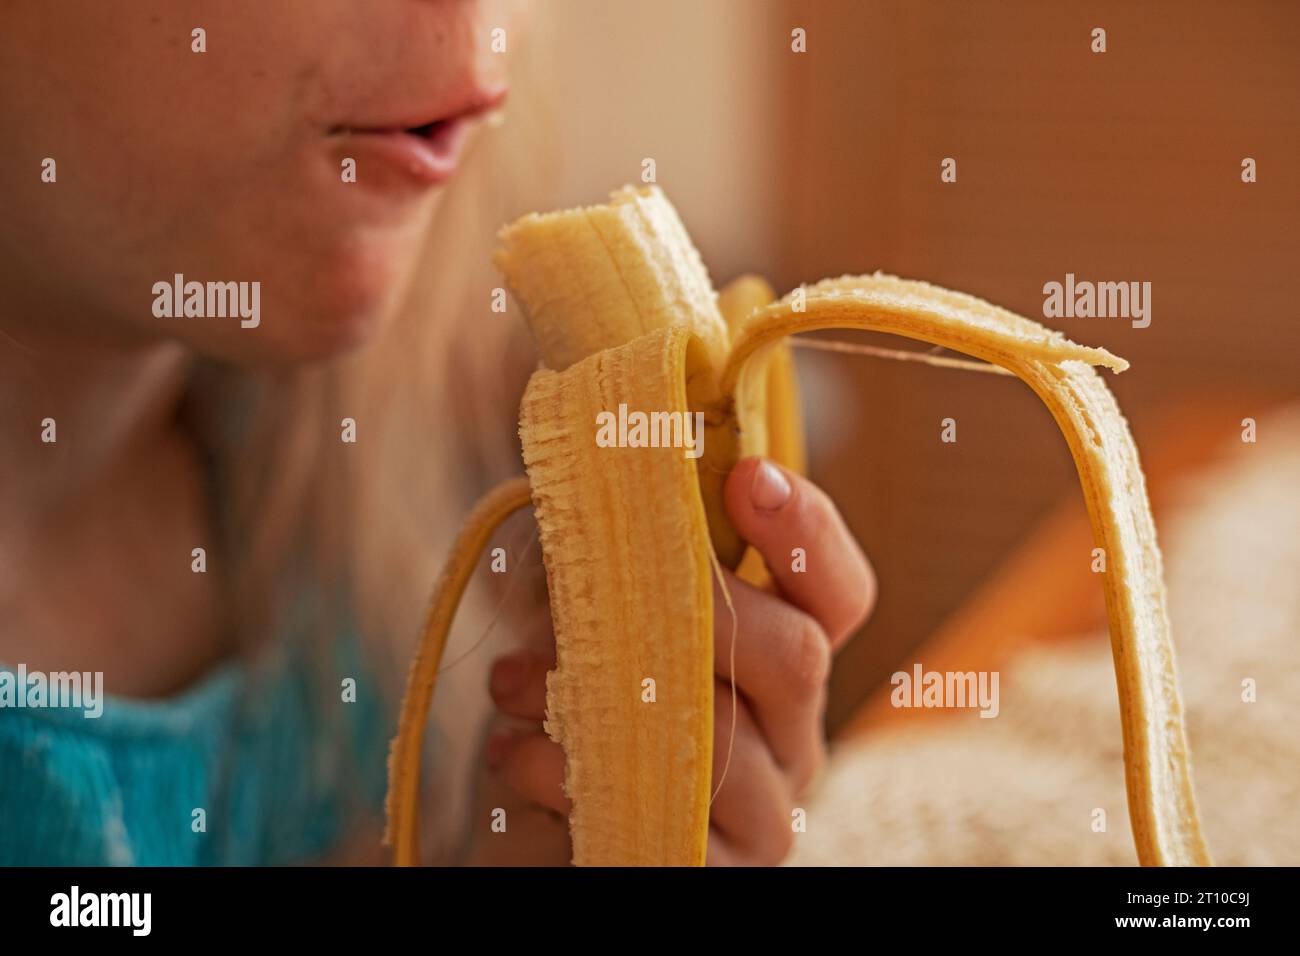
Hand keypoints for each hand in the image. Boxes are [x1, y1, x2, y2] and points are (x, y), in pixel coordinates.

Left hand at [484, 456, 875, 864]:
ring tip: (513, 684)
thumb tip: (596, 481)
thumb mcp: (589, 625)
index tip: (746, 476)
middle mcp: (792, 742)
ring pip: (718, 736)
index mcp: (781, 668)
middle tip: (592, 597)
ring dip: (597, 696)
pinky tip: (515, 755)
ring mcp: (763, 819)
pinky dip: (569, 775)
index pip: (838, 595)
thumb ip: (611, 564)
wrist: (536, 843)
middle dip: (693, 606)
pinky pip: (662, 820)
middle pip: (796, 655)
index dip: (806, 531)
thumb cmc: (570, 718)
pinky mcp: (710, 874)